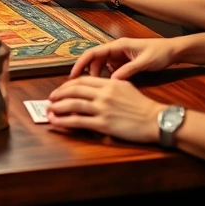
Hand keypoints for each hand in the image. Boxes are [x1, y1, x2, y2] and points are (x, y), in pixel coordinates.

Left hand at [47, 76, 163, 143]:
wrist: (155, 120)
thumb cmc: (142, 106)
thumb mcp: (125, 87)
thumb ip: (108, 85)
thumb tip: (93, 88)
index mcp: (109, 83)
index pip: (82, 81)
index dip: (67, 85)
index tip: (60, 90)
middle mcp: (104, 94)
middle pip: (74, 90)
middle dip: (58, 94)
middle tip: (50, 99)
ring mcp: (103, 109)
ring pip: (73, 105)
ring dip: (57, 107)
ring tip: (49, 110)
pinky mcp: (103, 124)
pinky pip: (78, 121)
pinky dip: (64, 121)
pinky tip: (56, 121)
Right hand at [69, 37, 175, 79]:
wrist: (173, 51)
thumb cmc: (160, 53)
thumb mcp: (144, 62)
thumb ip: (128, 70)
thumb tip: (112, 81)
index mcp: (118, 45)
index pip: (93, 52)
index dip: (81, 63)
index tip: (73, 75)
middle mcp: (116, 49)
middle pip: (94, 59)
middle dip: (87, 72)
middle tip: (81, 87)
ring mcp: (120, 55)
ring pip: (101, 65)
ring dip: (96, 75)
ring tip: (95, 89)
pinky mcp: (124, 61)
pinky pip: (109, 69)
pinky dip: (106, 77)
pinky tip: (107, 87)